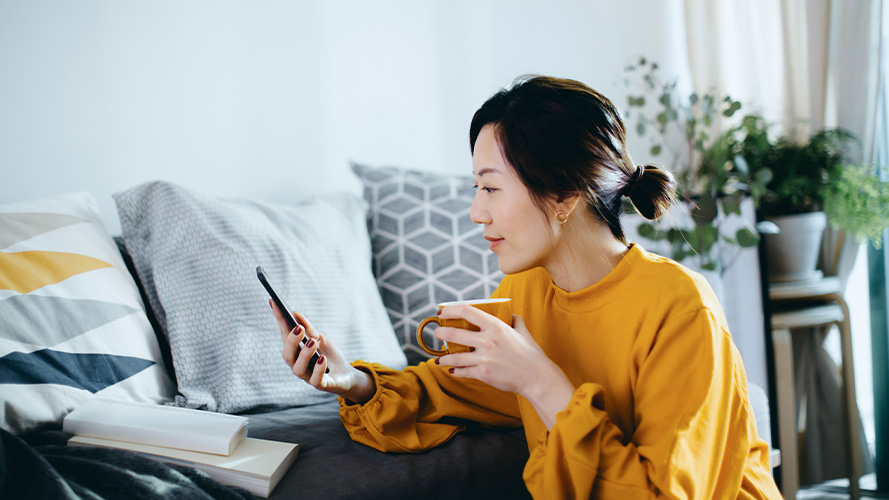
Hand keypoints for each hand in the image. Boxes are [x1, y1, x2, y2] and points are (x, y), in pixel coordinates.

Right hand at [270, 300, 374, 403]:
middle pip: (287, 355)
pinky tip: (322, 359)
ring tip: (312, 342)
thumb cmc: (329, 355)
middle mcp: (298, 365)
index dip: (279, 320)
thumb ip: (309, 328)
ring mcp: (308, 376)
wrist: (346, 374)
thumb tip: (295, 313)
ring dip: (304, 354)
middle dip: (291, 341)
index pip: (284, 335)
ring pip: (298, 369)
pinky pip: (316, 380)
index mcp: (296, 352)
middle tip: (299, 329)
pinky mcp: (321, 385)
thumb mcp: (320, 338)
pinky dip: (318, 369)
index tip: (274, 303)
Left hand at [434, 305, 574, 428]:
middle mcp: (487, 341)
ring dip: (443, 357)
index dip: (450, 310)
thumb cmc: (531, 353)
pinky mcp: (483, 373)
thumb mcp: (522, 330)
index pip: (466, 311)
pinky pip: (462, 371)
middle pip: (453, 333)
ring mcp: (484, 358)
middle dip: (440, 332)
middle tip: (437, 333)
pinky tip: (452, 369)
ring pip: (454, 356)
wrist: (537, 377)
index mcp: (495, 326)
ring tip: (439, 358)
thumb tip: (509, 314)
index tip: (442, 312)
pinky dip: (455, 370)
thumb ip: (513, 320)